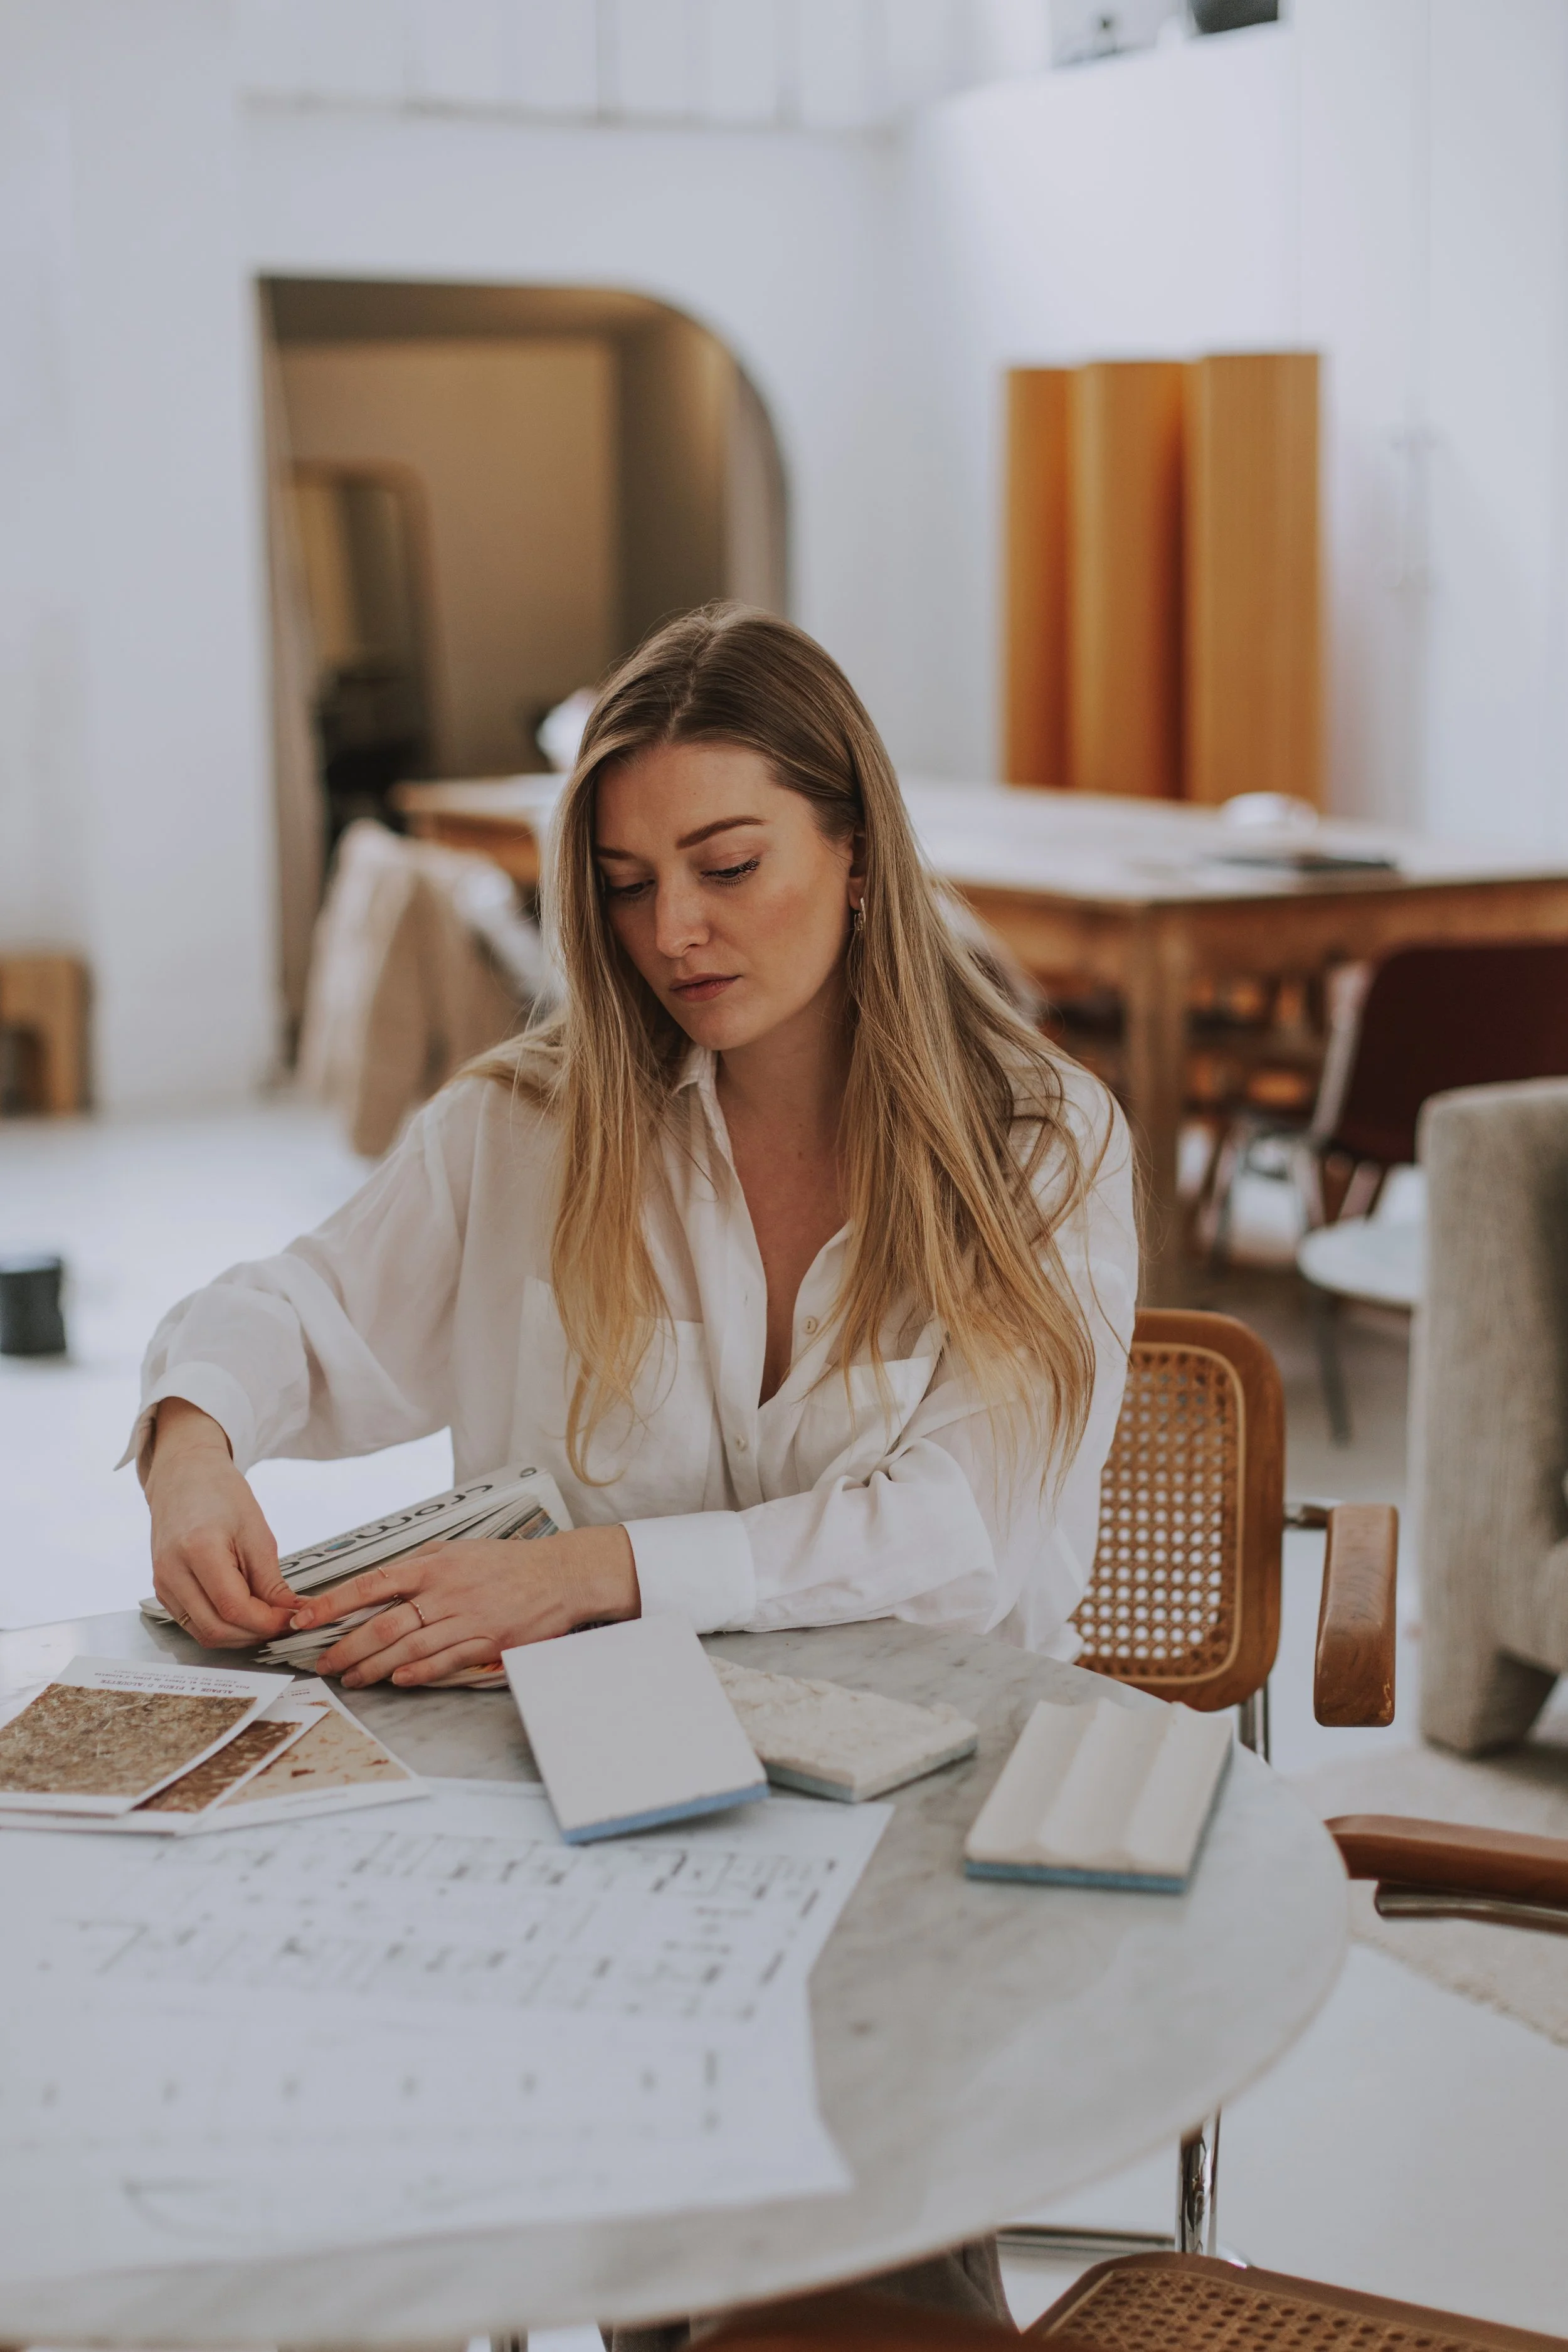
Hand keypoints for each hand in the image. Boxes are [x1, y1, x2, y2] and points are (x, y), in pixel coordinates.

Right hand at [144, 1399, 295, 1646]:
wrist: (184, 1477)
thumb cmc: (219, 1494)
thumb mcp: (255, 1530)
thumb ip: (270, 1578)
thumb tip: (288, 1611)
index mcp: (198, 1550)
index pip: (234, 1608)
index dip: (267, 1621)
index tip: (291, 1617)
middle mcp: (172, 1572)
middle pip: (216, 1629)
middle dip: (256, 1634)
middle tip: (284, 1623)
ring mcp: (163, 1584)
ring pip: (203, 1633)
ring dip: (240, 1636)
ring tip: (267, 1619)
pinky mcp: (162, 1590)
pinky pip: (193, 1624)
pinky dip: (222, 1626)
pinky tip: (243, 1614)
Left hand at [289, 1526, 640, 1687]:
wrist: (559, 1575)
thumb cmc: (506, 1563)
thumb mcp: (459, 1550)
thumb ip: (421, 1564)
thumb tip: (381, 1580)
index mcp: (433, 1565)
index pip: (371, 1584)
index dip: (332, 1603)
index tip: (302, 1618)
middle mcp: (445, 1591)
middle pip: (383, 1624)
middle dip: (346, 1647)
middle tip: (322, 1663)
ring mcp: (466, 1618)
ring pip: (408, 1648)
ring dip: (373, 1667)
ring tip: (350, 1679)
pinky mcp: (488, 1641)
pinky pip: (445, 1660)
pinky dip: (418, 1673)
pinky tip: (397, 1681)